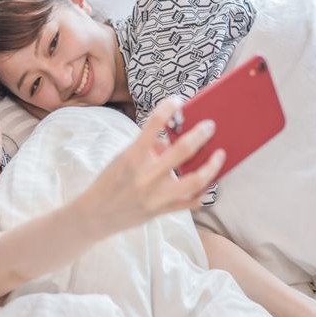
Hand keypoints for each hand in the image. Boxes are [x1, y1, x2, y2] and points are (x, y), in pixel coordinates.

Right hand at [79, 97, 224, 238]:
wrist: (95, 215)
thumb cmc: (110, 182)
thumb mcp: (123, 159)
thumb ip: (148, 149)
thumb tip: (173, 140)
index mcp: (132, 158)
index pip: (153, 125)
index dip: (168, 108)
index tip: (177, 100)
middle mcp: (145, 176)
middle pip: (182, 151)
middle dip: (201, 135)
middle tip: (210, 125)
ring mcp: (155, 196)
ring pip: (195, 181)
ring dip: (212, 166)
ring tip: (220, 155)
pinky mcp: (161, 211)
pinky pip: (191, 202)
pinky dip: (203, 191)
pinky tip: (210, 182)